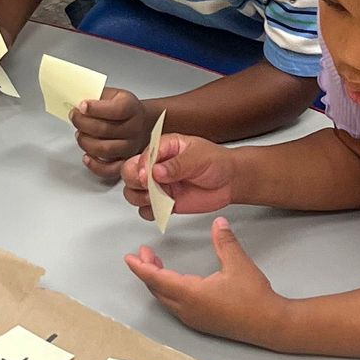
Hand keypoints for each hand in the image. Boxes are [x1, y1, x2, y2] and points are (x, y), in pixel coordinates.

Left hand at [72, 87, 156, 179]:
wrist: (143, 122)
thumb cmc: (124, 108)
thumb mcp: (113, 94)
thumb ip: (97, 97)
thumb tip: (75, 102)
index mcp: (131, 107)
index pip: (115, 110)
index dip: (95, 109)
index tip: (81, 106)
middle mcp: (134, 128)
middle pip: (105, 130)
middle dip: (82, 123)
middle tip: (74, 117)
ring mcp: (130, 146)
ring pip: (105, 150)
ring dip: (85, 142)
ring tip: (80, 134)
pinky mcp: (125, 161)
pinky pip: (110, 170)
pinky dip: (95, 165)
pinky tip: (87, 156)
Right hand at [120, 133, 236, 215]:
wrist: (230, 181)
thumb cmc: (217, 162)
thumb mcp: (199, 157)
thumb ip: (177, 164)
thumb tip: (156, 171)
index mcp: (163, 148)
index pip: (142, 156)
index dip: (141, 167)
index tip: (146, 176)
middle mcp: (156, 166)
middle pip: (129, 173)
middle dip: (135, 182)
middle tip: (149, 187)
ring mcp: (159, 185)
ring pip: (133, 192)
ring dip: (140, 198)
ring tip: (157, 198)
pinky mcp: (164, 202)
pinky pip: (146, 210)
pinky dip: (150, 212)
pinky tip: (163, 207)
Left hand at [123, 216, 286, 345]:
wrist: (270, 325)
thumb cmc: (254, 298)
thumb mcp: (238, 264)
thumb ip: (225, 241)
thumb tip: (218, 222)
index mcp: (191, 294)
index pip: (156, 279)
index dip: (141, 267)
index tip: (129, 258)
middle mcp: (187, 309)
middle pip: (157, 289)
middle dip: (147, 270)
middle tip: (144, 253)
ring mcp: (193, 318)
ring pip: (165, 298)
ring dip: (158, 281)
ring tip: (156, 263)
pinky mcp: (201, 322)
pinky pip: (175, 305)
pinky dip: (168, 290)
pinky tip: (175, 281)